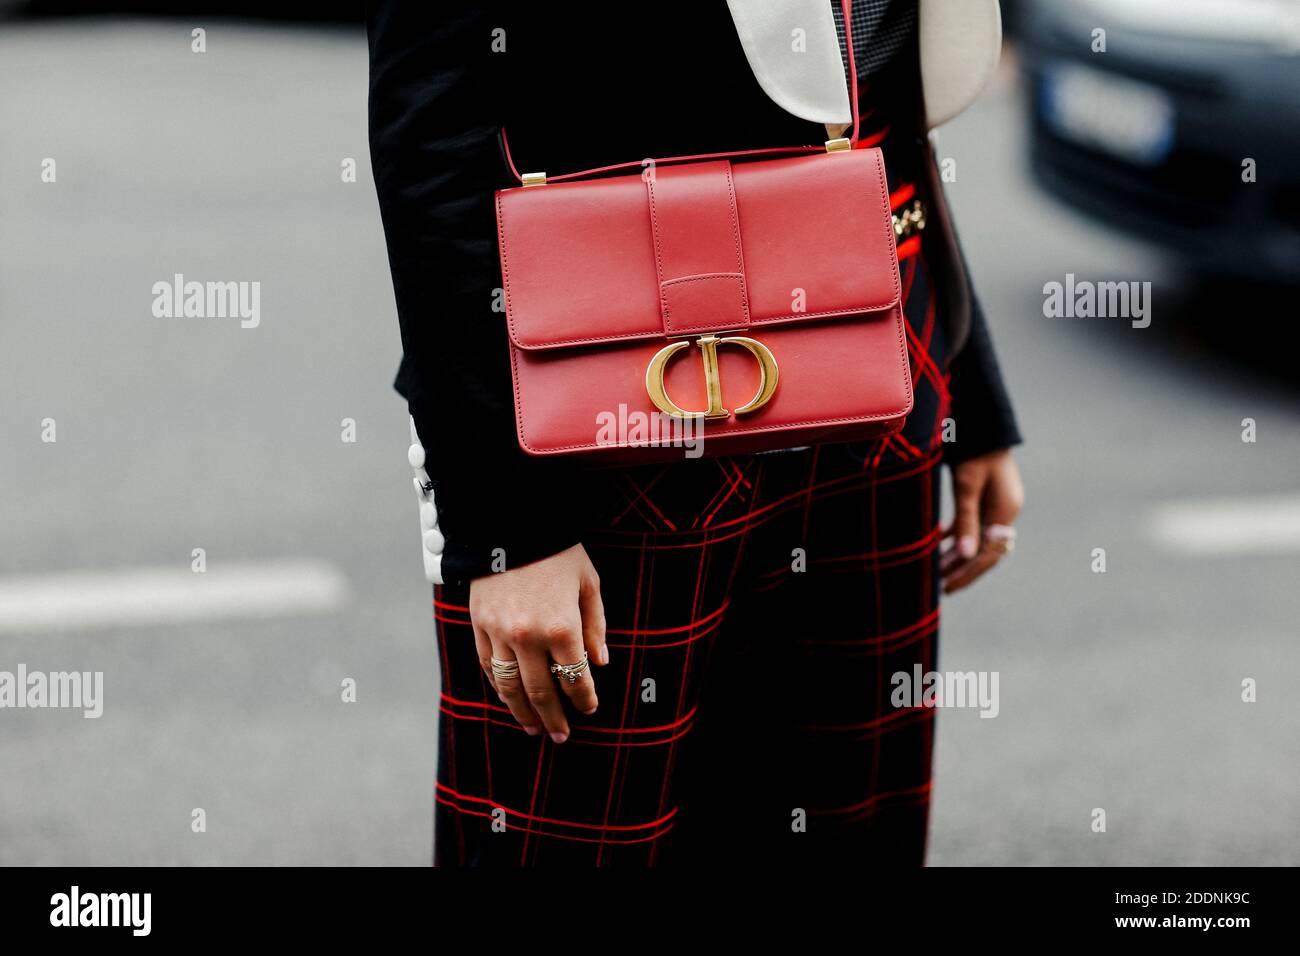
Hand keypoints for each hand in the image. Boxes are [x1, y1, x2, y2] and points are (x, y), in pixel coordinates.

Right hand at [469, 544, 607, 743]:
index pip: (575, 677)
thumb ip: (595, 626)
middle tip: (561, 735)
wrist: (510, 523)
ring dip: (522, 712)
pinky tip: (509, 698)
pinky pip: (488, 666)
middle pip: (541, 691)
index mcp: (562, 626)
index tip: (589, 709)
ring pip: (510, 686)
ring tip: (533, 728)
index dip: (584, 698)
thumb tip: (601, 663)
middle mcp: (529, 636)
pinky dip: (499, 686)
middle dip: (553, 717)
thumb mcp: (588, 583)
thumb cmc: (558, 551)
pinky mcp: (479, 626)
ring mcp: (500, 633)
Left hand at [941, 449, 1023, 594]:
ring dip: (957, 553)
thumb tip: (965, 556)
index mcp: (1005, 511)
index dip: (967, 573)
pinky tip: (938, 541)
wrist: (982, 422)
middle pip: (984, 550)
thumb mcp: (965, 486)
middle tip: (939, 587)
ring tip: (935, 569)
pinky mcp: (988, 498)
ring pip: (977, 538)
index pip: (988, 554)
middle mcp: (1005, 512)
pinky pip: (973, 524)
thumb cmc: (973, 452)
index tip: (947, 588)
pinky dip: (957, 534)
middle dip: (962, 569)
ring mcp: (998, 505)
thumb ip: (965, 520)